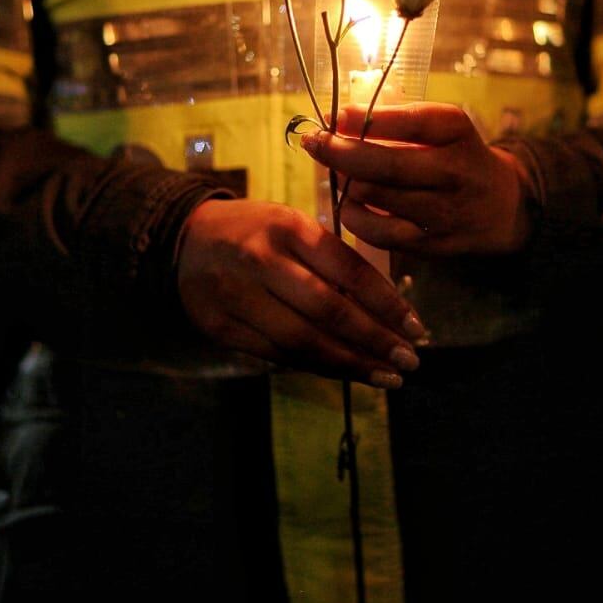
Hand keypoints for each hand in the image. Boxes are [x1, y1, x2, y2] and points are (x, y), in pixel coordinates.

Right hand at [176, 199, 426, 386]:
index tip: (416, 328)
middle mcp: (262, 260)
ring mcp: (237, 296)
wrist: (185, 238)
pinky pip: (277, 355)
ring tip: (386, 376)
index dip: (388, 303)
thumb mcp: (294, 227)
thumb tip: (390, 310)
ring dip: (350, 363)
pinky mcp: (220, 327)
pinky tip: (344, 372)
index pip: (350, 271)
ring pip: (303, 341)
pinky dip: (315, 367)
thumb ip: (333, 262)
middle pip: (329, 311)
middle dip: (375, 340)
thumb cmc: (257, 232)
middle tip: (410, 360)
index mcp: (289, 227)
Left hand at [301, 103, 534, 255]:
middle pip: (385, 164)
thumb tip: (336, 119)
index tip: (333, 116)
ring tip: (338, 175)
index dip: (363, 118)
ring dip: (346, 185)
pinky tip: (352, 206)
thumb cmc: (457, 157)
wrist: (503, 207)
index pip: (407, 121)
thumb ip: (396, 121)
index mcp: (456, 131)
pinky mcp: (435, 243)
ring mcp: (445, 211)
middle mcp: (454, 171)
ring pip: (377, 199)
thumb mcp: (441, 128)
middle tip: (315, 143)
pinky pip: (382, 234)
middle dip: (340, 153)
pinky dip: (358, 218)